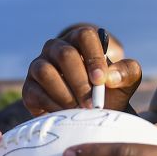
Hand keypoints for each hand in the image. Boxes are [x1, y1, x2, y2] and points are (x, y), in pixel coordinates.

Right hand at [22, 26, 141, 114]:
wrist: (89, 119)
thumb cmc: (108, 95)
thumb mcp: (125, 84)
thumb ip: (127, 73)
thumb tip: (109, 77)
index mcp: (80, 41)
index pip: (85, 36)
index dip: (93, 57)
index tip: (101, 80)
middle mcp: (56, 49)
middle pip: (65, 54)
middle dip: (80, 82)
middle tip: (92, 104)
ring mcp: (39, 66)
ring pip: (45, 71)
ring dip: (65, 94)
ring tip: (79, 111)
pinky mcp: (29, 88)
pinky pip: (35, 91)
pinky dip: (52, 105)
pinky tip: (66, 115)